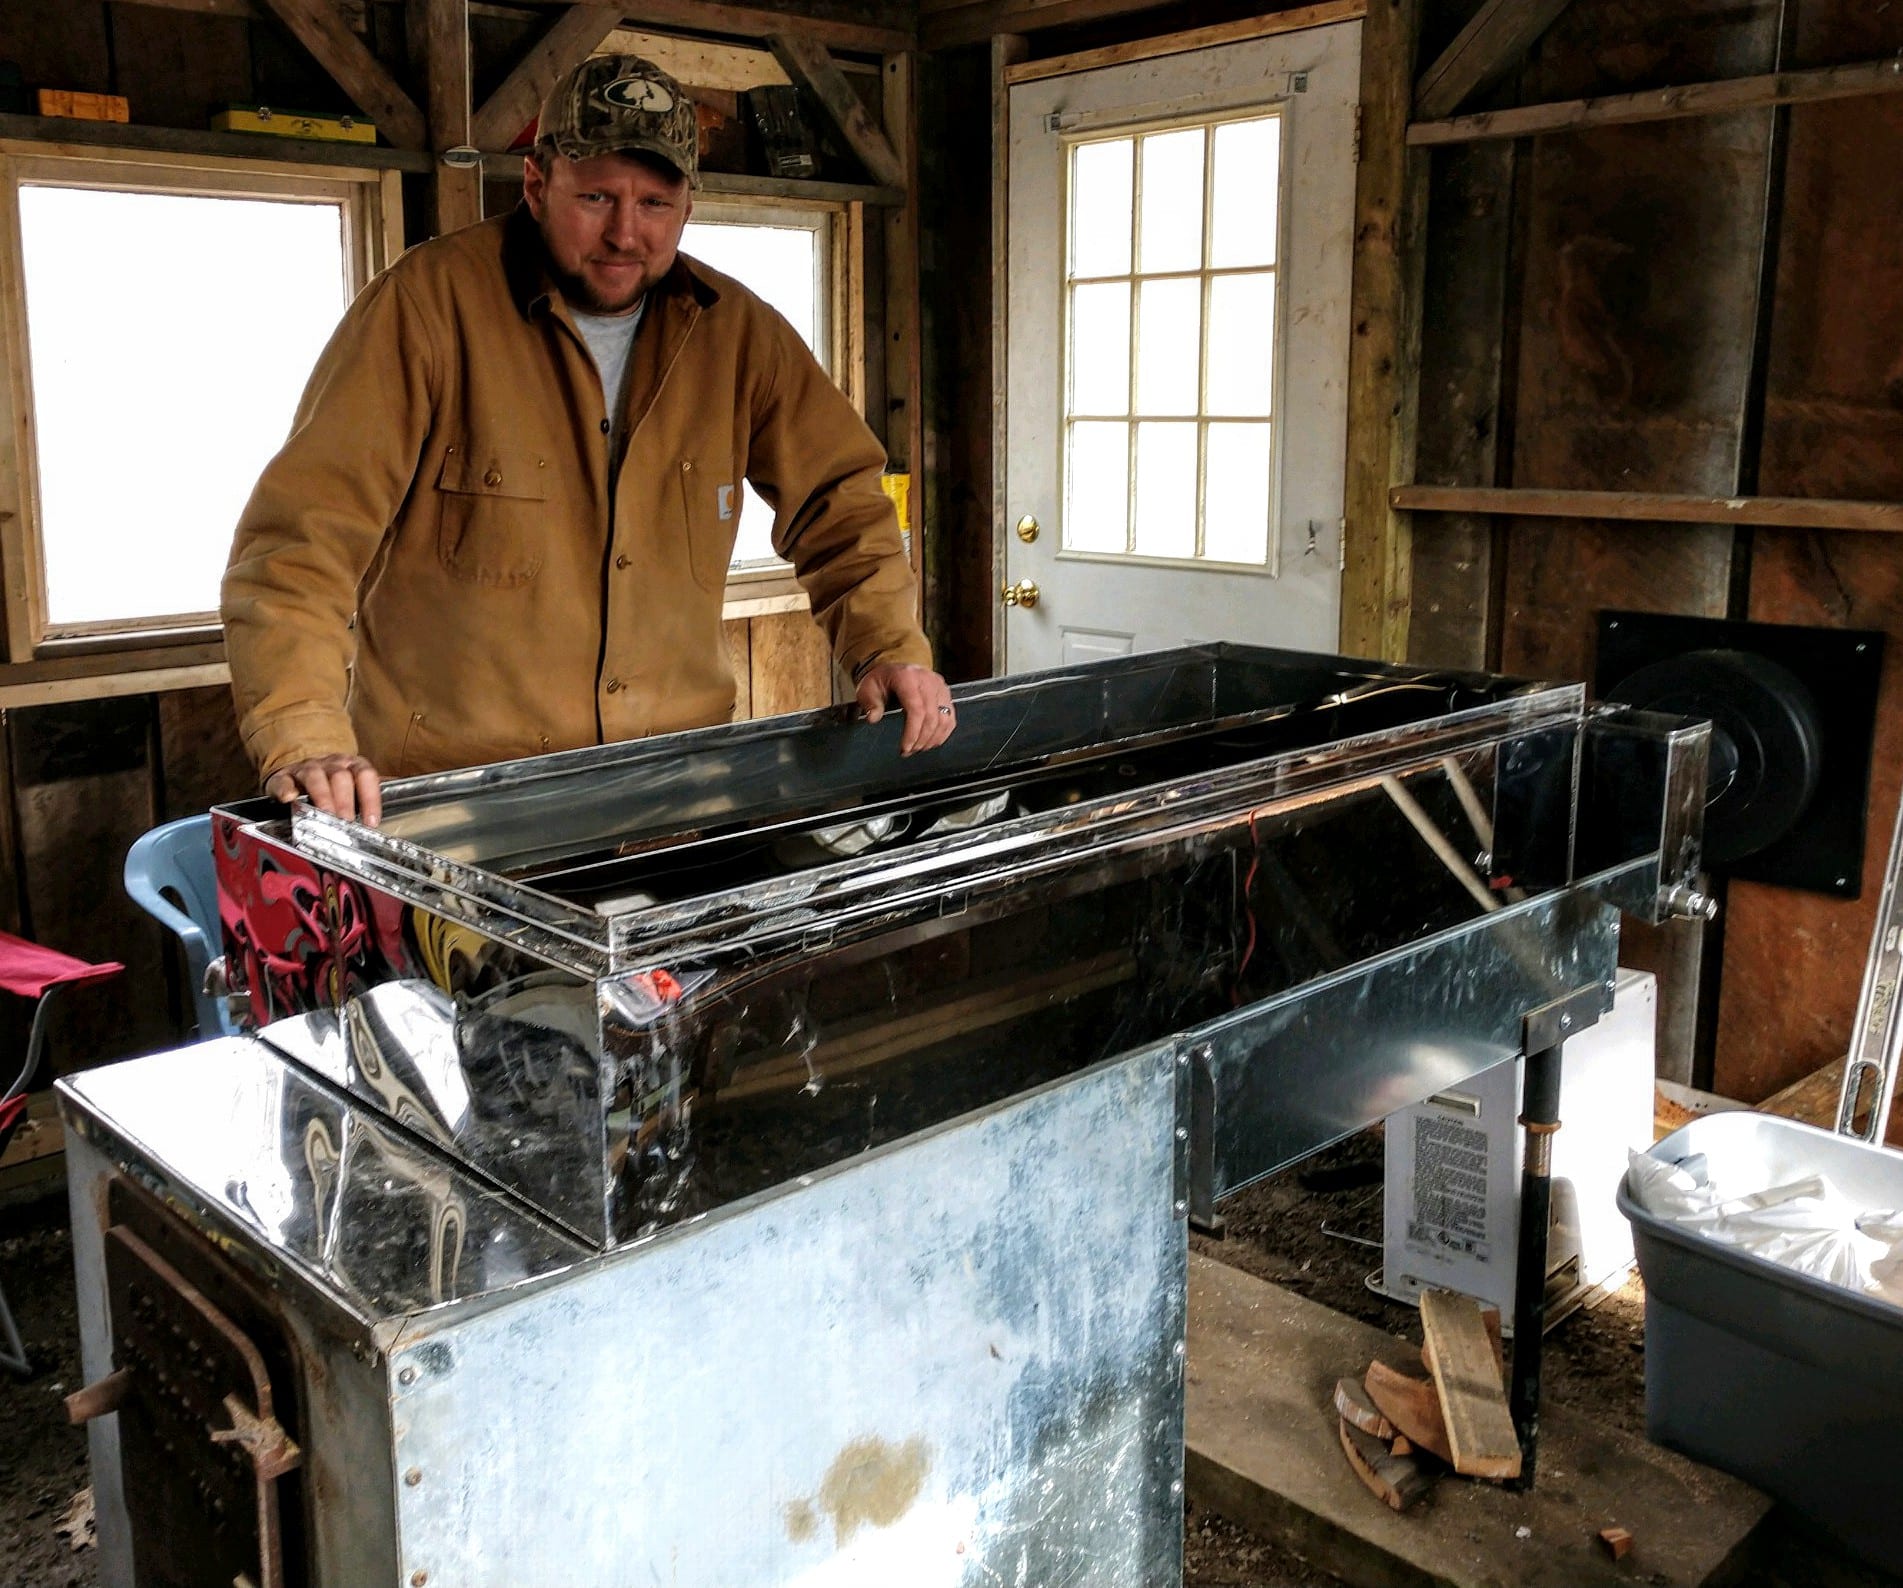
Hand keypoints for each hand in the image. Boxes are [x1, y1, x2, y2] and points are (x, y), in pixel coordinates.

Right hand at [264, 754, 383, 824]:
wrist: (299, 768)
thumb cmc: (333, 781)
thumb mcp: (355, 783)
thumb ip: (372, 792)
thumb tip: (402, 800)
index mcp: (352, 765)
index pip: (366, 776)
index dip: (370, 798)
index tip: (371, 821)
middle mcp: (331, 764)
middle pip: (341, 777)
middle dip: (345, 801)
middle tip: (347, 822)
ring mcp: (306, 768)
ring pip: (315, 777)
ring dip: (322, 796)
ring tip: (325, 814)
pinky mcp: (283, 777)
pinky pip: (284, 780)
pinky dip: (286, 789)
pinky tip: (289, 798)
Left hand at [856, 662, 955, 755]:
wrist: (895, 669)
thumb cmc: (881, 680)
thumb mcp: (867, 688)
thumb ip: (871, 703)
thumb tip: (873, 718)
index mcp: (907, 677)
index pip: (916, 709)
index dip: (913, 732)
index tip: (905, 747)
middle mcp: (927, 680)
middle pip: (931, 716)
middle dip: (921, 739)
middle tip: (909, 751)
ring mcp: (940, 687)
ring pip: (944, 719)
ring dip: (932, 739)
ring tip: (918, 748)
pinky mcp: (946, 694)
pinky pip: (950, 717)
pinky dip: (943, 733)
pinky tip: (931, 742)